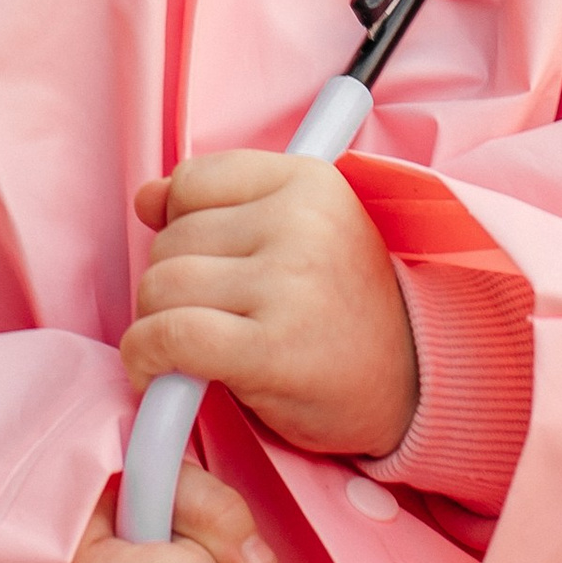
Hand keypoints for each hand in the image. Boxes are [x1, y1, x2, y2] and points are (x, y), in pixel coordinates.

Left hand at [125, 152, 418, 458]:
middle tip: (210, 319)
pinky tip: (160, 374)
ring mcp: (289, 282)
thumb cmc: (343, 308)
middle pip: (170, 240)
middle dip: (170, 285)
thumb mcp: (297, 234)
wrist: (415, 381)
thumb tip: (147, 198)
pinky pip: (170, 336)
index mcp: (310, 181)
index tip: (205, 264)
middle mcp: (301, 221)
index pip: (192, 181)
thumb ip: (221, 206)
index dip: (181, 226)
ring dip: (155, 325)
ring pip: (160, 287)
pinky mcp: (273, 347)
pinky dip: (147, 358)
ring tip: (188, 350)